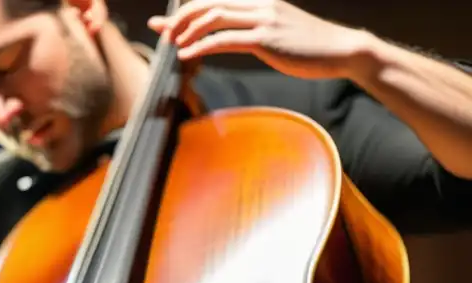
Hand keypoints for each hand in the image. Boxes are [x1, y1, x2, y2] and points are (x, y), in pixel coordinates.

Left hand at [148, 0, 373, 80]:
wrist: (342, 50)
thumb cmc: (310, 46)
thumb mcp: (280, 30)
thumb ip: (256, 28)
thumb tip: (235, 38)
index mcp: (261, 1)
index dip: (187, 9)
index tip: (166, 22)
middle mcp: (260, 4)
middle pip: (208, 4)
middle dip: (180, 18)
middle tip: (161, 33)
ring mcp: (263, 20)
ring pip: (213, 17)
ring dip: (187, 31)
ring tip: (172, 45)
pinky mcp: (265, 39)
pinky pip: (224, 40)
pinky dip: (201, 46)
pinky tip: (187, 55)